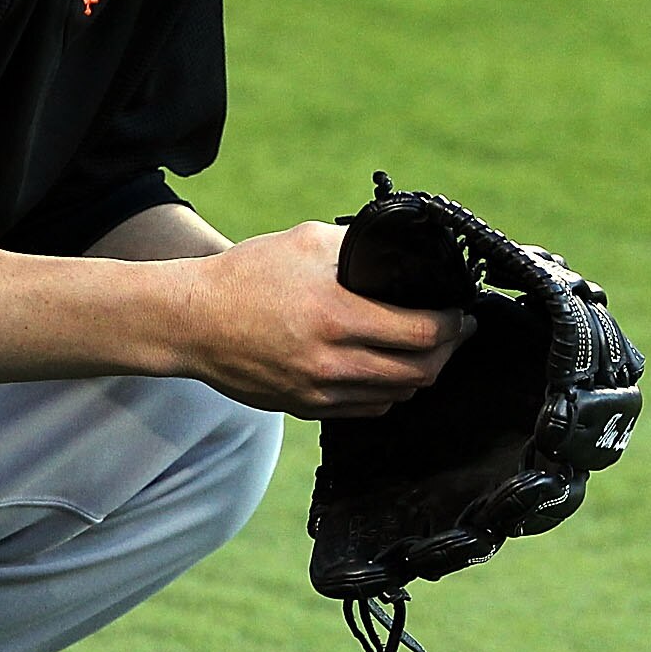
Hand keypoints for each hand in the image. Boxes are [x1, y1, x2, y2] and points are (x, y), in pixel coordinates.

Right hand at [172, 222, 471, 417]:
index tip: (460, 313)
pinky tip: (391, 370)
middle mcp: (331, 362)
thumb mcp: (306, 242)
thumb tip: (404, 254)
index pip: (422, 333)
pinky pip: (368, 409)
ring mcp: (319, 391)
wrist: (191, 321)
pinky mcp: (306, 407)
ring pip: (397, 394)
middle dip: (445, 351)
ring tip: (427, 349)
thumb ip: (359, 247)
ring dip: (420, 374)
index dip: (451, 324)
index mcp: (337, 316)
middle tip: (453, 332)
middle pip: (419, 371)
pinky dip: (389, 391)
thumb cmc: (246, 277)